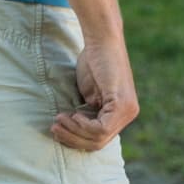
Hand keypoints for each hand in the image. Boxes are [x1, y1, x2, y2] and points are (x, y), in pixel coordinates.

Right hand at [53, 36, 139, 151]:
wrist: (101, 40)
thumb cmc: (93, 62)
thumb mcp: (90, 94)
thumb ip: (88, 113)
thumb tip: (76, 132)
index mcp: (122, 114)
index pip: (99, 139)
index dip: (76, 138)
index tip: (58, 127)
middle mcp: (129, 114)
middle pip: (98, 143)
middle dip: (73, 138)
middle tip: (54, 127)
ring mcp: (128, 111)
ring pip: (98, 138)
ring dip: (74, 131)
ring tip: (59, 119)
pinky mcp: (122, 105)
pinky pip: (101, 129)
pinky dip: (83, 125)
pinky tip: (72, 115)